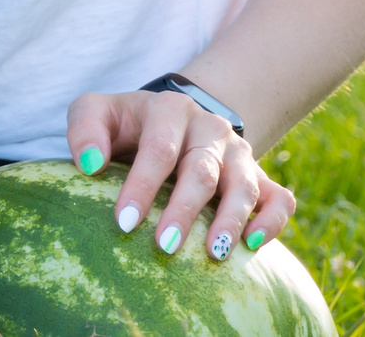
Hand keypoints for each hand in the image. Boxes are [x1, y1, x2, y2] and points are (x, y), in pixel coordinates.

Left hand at [66, 89, 297, 259]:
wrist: (175, 119)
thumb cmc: (128, 124)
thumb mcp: (98, 112)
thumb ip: (85, 129)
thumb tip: (88, 164)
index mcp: (170, 110)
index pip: (158, 149)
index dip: (141, 185)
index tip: (124, 222)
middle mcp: (210, 128)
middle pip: (200, 170)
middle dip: (183, 210)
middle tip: (164, 247)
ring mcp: (239, 153)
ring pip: (243, 185)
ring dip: (230, 220)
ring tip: (214, 253)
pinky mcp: (259, 176)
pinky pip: (278, 197)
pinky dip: (272, 220)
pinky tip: (254, 245)